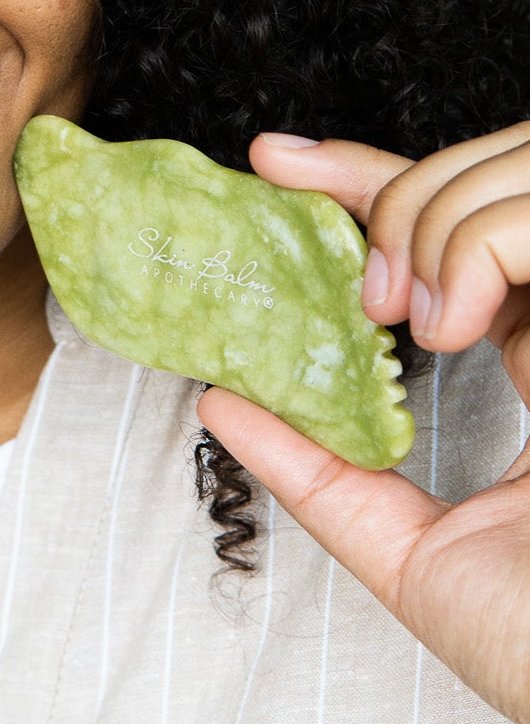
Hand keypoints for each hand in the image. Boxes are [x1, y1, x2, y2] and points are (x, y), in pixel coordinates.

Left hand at [197, 122, 529, 723]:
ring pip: (519, 187)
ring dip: (435, 222)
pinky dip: (480, 247)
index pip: (466, 239)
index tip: (277, 165)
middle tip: (324, 229)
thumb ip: (326, 475)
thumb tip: (223, 403)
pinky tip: (447, 320)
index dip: (375, 185)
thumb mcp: (412, 557)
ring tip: (400, 316)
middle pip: (493, 185)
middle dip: (393, 184)